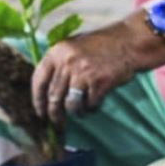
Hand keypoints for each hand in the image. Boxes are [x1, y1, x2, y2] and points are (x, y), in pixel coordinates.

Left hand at [31, 19, 157, 122]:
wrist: (127, 42)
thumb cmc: (99, 45)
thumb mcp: (72, 47)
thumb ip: (58, 64)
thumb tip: (46, 92)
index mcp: (57, 52)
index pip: (39, 81)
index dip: (37, 100)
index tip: (40, 112)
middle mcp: (67, 62)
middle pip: (53, 97)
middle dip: (54, 115)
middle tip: (58, 123)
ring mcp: (83, 73)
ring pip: (71, 105)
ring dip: (75, 113)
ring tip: (80, 113)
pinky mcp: (99, 82)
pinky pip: (90, 104)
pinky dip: (91, 108)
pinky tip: (95, 104)